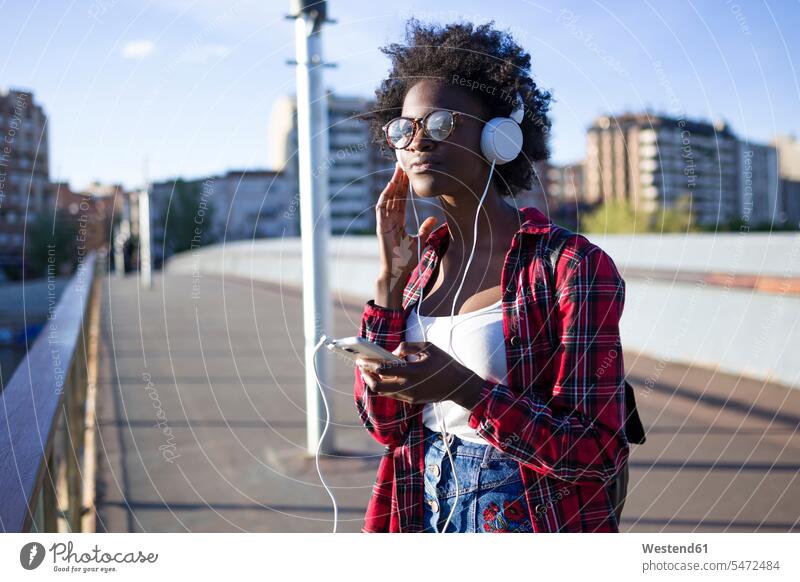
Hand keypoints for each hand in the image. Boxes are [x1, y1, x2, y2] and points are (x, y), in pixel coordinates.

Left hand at [355, 341, 484, 408]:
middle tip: (362, 366)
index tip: (362, 357)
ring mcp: (409, 395)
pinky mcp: (411, 399)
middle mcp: (408, 386)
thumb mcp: (429, 347)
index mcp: (413, 371)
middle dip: (367, 376)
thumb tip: (393, 352)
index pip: (384, 370)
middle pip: (378, 386)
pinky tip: (382, 376)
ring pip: (383, 392)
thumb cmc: (444, 364)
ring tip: (369, 370)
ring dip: (374, 381)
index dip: (370, 364)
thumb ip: (408, 346)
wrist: (458, 386)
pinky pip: (392, 394)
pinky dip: (384, 385)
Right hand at [376, 164, 437, 295]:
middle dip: (398, 180)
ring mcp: (384, 223)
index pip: (401, 199)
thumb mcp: (420, 240)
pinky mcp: (381, 228)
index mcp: (398, 221)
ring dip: (391, 185)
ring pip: (387, 199)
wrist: (398, 271)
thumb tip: (433, 219)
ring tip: (396, 172)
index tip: (408, 173)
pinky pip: (381, 210)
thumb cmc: (407, 259)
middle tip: (402, 165)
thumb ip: (425, 229)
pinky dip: (384, 198)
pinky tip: (389, 188)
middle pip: (394, 196)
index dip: (404, 186)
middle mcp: (390, 219)